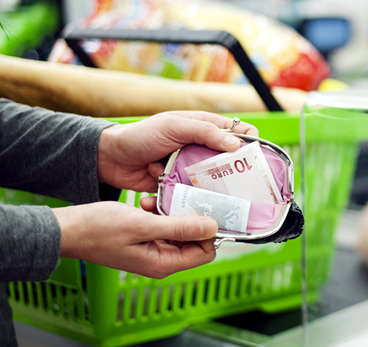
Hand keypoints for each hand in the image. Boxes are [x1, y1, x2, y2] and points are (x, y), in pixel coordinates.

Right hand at [53, 201, 217, 278]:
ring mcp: (153, 252)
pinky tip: (148, 203)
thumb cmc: (99, 228)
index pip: (205, 252)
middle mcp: (161, 261)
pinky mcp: (144, 242)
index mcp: (163, 263)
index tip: (207, 208)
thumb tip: (212, 227)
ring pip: (179, 231)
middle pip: (195, 241)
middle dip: (191, 218)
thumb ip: (179, 227)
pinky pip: (164, 227)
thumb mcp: (142, 224)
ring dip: (173, 213)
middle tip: (182, 197)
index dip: (209, 232)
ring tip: (157, 200)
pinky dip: (160, 214)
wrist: (67, 230)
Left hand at [97, 111, 258, 192]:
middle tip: (242, 186)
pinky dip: (192, 198)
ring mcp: (192, 169)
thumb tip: (236, 145)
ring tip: (211, 194)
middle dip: (236, 174)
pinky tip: (186, 198)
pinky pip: (196, 195)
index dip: (251, 144)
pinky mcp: (182, 187)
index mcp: (204, 128)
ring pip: (215, 183)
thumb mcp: (174, 126)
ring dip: (211, 188)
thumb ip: (205, 132)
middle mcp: (202, 149)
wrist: (110, 159)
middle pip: (231, 162)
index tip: (256, 159)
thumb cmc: (141, 136)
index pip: (238, 133)